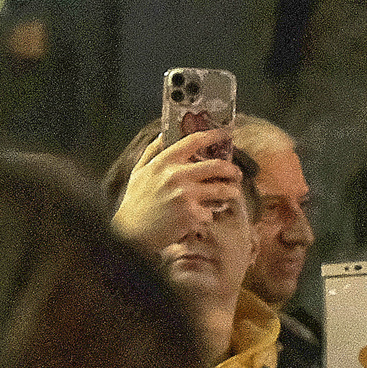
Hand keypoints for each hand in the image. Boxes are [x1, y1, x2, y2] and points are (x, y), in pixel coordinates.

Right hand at [111, 128, 241, 253]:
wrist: (130, 233)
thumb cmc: (135, 202)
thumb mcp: (139, 173)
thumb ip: (151, 152)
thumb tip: (163, 135)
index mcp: (164, 162)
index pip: (194, 141)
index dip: (213, 135)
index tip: (225, 134)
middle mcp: (177, 175)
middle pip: (218, 166)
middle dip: (232, 170)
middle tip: (236, 174)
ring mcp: (186, 195)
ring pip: (222, 190)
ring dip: (231, 192)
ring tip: (231, 194)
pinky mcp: (192, 214)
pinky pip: (211, 213)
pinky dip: (208, 216)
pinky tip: (201, 218)